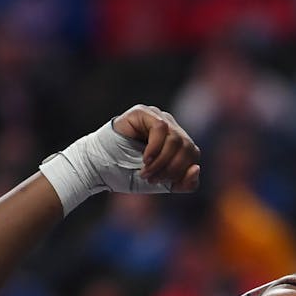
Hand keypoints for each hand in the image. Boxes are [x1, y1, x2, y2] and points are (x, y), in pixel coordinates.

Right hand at [40, 104, 200, 214]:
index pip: (193, 154)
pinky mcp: (143, 112)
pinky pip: (161, 127)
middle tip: (153, 179)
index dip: (182, 171)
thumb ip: (183, 183)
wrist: (99, 169)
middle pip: (187, 146)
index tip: (164, 184)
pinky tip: (144, 158)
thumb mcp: (162, 183)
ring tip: (146, 171)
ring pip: (176, 138)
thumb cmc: (128, 174)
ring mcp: (156, 117)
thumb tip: (197, 168)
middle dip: (172, 168)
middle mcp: (169, 126)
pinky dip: (155, 147)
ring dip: (162, 160)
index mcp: (176, 142)